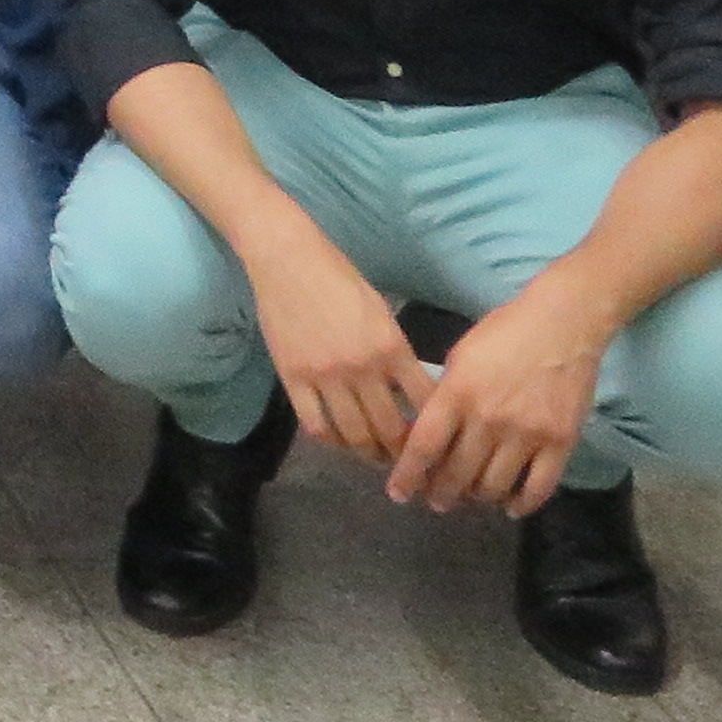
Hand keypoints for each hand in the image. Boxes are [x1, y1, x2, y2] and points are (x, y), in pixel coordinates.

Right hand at [249, 229, 424, 468]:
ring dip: (368, 453)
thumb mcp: (381, 313)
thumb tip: (411, 394)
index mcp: (392, 347)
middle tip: (405, 462)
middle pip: (390, 429)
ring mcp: (325, 375)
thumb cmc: (340, 279)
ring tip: (373, 455)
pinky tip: (338, 440)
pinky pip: (315, 425)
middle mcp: (362, 367)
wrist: (288, 259)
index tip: (434, 443)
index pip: (424, 405)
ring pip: (354, 435)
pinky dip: (331, 441)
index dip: (433, 431)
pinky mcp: (293, 378)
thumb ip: (396, 354)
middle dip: (402, 454)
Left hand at [382, 284, 612, 516]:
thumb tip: (429, 435)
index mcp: (457, 392)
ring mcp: (526, 433)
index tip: (398, 493)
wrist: (563, 324)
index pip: (424, 445)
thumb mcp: (460, 357)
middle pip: (457, 473)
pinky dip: (521, 504)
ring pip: (494, 486)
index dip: (408, 475)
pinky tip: (510, 506)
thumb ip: (445, 396)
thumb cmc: (504, 334)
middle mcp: (488, 418)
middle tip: (437, 500)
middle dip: (441, 493)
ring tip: (471, 498)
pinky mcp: (560, 443)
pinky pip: (538, 488)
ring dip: (478, 499)